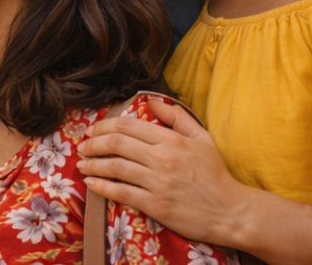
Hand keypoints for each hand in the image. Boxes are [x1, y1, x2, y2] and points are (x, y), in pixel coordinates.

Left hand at [76, 96, 254, 244]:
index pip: (128, 126)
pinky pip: (121, 192)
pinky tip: (91, 184)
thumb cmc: (215, 174)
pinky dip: (102, 187)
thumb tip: (150, 100)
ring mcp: (157, 182)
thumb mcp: (202, 138)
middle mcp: (162, 158)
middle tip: (82, 146)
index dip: (104, 126)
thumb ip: (176, 117)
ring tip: (81, 164)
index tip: (92, 130)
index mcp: (171, 140)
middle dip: (93, 143)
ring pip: (115, 167)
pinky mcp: (155, 205)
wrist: (230, 211)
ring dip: (92, 164)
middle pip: (116, 144)